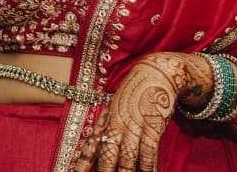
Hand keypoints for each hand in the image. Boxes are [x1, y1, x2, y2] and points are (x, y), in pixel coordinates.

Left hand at [76, 55, 186, 171]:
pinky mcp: (153, 125)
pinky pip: (148, 151)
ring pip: (128, 158)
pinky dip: (147, 166)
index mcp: (106, 120)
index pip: (91, 146)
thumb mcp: (114, 107)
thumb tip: (92, 150)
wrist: (154, 74)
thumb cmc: (132, 94)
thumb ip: (104, 128)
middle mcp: (117, 124)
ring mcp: (135, 125)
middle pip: (108, 156)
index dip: (82, 163)